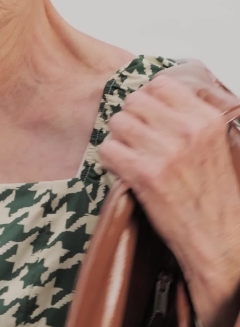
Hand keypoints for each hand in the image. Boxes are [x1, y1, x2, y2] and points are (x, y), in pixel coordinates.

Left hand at [99, 76, 239, 326]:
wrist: (219, 241)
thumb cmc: (213, 197)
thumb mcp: (215, 146)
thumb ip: (189, 120)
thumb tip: (152, 96)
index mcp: (207, 119)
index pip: (160, 84)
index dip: (147, 101)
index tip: (148, 120)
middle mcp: (188, 130)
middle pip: (133, 102)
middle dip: (130, 121)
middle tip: (136, 143)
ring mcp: (166, 151)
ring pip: (117, 123)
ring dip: (118, 141)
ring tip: (131, 159)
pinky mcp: (146, 174)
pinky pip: (107, 150)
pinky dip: (110, 161)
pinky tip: (125, 173)